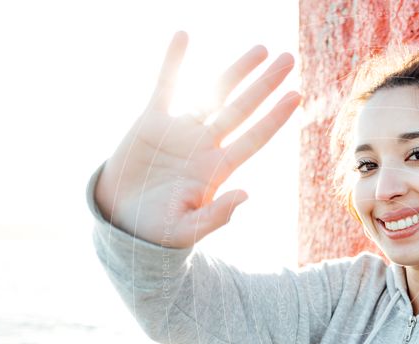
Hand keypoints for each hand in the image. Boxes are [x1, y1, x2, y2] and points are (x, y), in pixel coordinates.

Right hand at [94, 30, 300, 247]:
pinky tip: (183, 36)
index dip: (275, 117)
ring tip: (261, 49)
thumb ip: (216, 216)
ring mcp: (181, 131)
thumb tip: (246, 194)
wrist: (121, 223)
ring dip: (236, 71)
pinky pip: (165, 86)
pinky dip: (174, 62)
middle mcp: (205, 146)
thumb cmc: (157, 232)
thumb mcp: (187, 231)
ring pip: (214, 93)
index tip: (297, 96)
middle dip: (265, 85)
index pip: (255, 138)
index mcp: (218, 170)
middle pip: (243, 109)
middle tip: (288, 59)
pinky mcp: (152, 122)